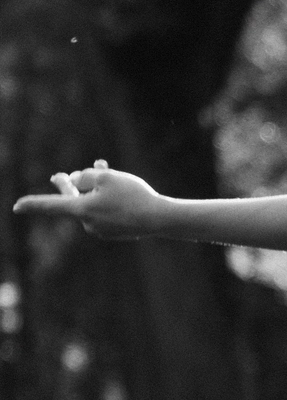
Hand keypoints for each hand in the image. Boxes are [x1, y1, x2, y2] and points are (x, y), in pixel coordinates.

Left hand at [13, 160, 163, 238]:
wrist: (159, 219)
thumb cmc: (132, 196)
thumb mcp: (107, 177)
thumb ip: (86, 175)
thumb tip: (76, 180)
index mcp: (82, 211)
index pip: (51, 206)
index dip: (32, 204)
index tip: (16, 207)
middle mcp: (87, 223)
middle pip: (72, 201)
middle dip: (67, 186)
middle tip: (59, 175)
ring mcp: (101, 230)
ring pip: (91, 204)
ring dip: (94, 188)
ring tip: (103, 167)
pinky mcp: (115, 232)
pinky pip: (104, 211)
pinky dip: (107, 199)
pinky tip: (120, 189)